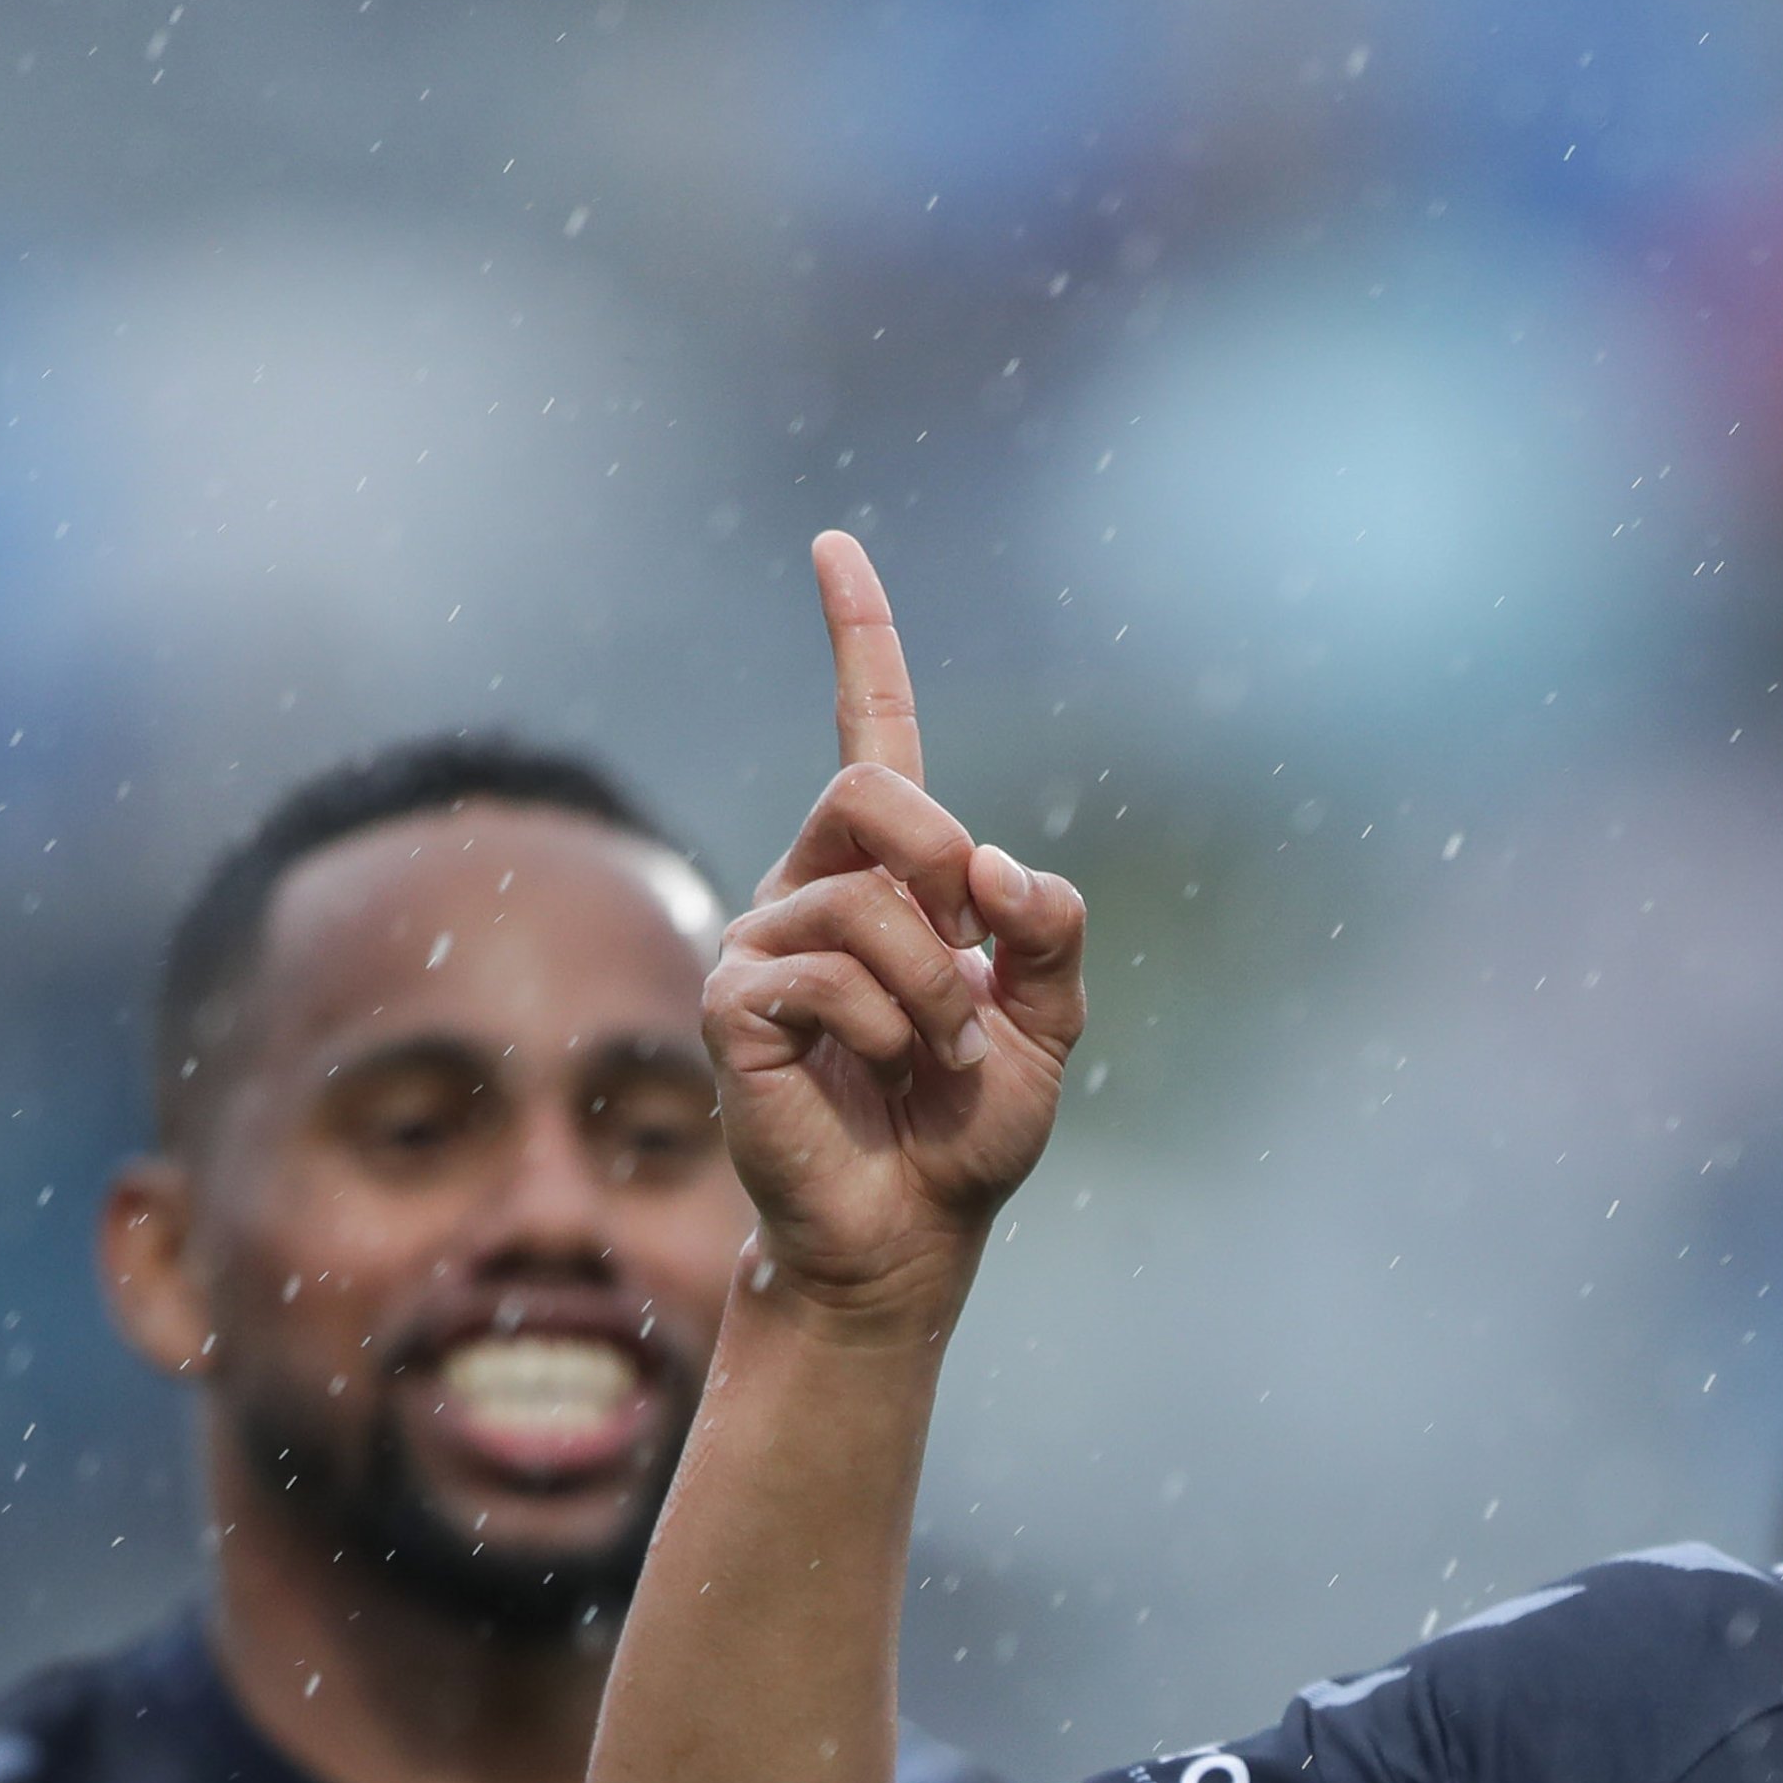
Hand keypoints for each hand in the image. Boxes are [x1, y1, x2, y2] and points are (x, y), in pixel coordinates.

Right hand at [705, 529, 1092, 1320]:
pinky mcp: (732, 1007)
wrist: (911, 1237)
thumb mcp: (1049, 1025)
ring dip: (934, 996)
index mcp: (888, 880)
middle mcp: (810, 890)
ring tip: (934, 1061)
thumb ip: (1050, 935)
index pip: (873, 739)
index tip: (836, 545)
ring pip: (866, 906)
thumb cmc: (965, 1131)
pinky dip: (885, 1034)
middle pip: (871, 793)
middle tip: (973, 953)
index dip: (858, 641)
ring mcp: (761, 943)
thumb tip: (1001, 868)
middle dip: (946, 865)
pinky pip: (825, 977)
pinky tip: (881, 1078)